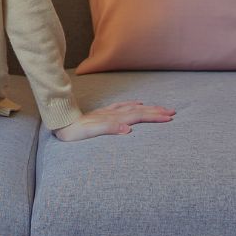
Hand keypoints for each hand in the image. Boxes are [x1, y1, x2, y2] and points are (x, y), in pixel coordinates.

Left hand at [52, 101, 175, 141]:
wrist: (62, 123)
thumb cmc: (76, 131)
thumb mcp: (91, 132)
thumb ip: (109, 130)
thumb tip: (128, 130)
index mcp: (113, 119)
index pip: (138, 117)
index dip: (154, 117)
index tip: (169, 118)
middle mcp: (113, 114)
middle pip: (139, 111)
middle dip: (156, 112)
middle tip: (173, 112)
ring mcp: (108, 113)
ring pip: (133, 108)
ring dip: (148, 108)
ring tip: (160, 108)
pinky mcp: (103, 113)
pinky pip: (122, 106)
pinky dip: (132, 105)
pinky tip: (137, 103)